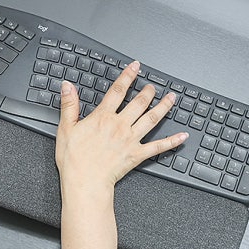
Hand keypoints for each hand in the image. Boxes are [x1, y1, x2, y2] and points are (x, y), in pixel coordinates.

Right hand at [55, 60, 187, 191]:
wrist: (84, 182)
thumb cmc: (74, 159)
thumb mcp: (66, 128)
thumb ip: (69, 105)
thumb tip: (68, 86)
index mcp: (103, 117)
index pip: (118, 90)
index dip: (128, 76)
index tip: (135, 67)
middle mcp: (120, 125)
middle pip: (139, 102)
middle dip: (148, 91)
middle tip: (153, 85)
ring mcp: (131, 139)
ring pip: (151, 119)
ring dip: (163, 107)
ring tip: (171, 98)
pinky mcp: (137, 155)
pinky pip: (158, 146)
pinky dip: (172, 141)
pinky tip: (182, 136)